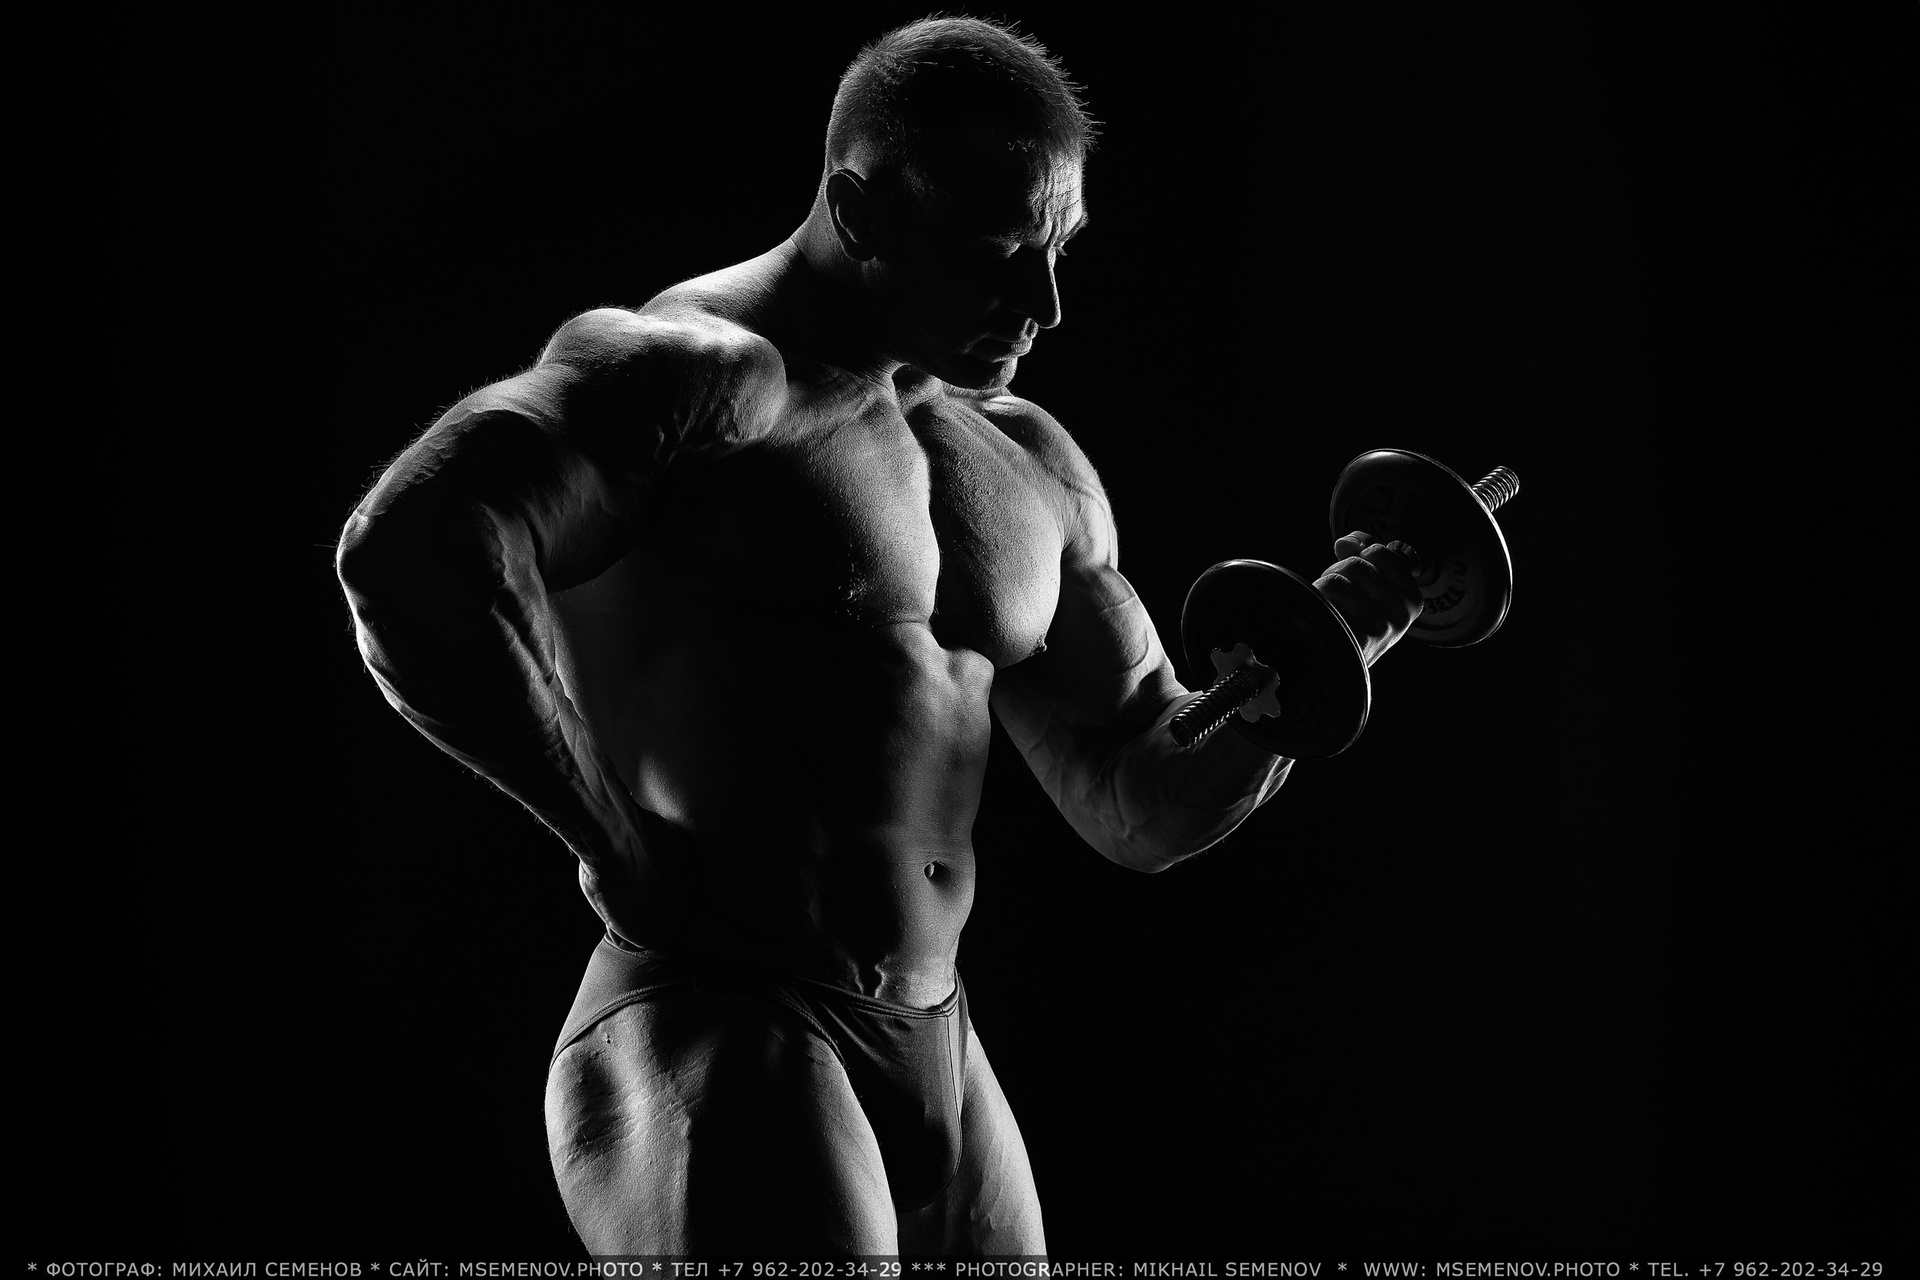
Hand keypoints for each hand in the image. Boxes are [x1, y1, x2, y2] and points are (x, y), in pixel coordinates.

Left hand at [1314, 531, 1423, 666]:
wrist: (1337, 667)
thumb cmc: (1354, 620)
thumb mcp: (1368, 585)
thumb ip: (1363, 554)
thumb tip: (1346, 542)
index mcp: (1411, 598)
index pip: (1380, 552)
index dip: (1358, 556)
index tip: (1356, 577)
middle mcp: (1401, 614)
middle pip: (1356, 564)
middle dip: (1337, 573)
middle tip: (1337, 594)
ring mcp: (1379, 629)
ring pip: (1338, 580)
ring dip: (1323, 589)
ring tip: (1328, 606)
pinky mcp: (1352, 640)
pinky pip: (1326, 599)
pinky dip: (1316, 602)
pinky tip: (1323, 618)